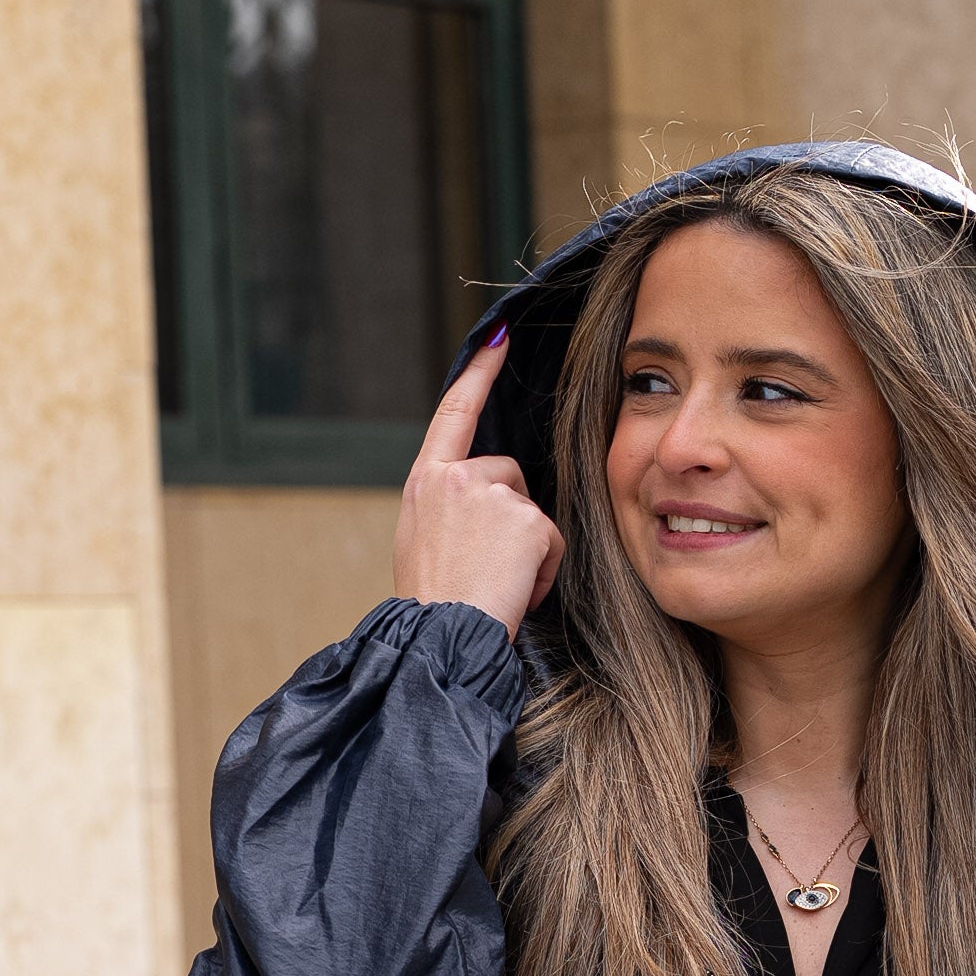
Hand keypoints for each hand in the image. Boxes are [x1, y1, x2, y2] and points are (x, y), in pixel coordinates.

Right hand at [394, 332, 564, 635]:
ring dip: (527, 551)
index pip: (455, 413)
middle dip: (512, 519)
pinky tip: (513, 592)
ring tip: (495, 586)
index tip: (497, 337)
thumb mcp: (424, 543)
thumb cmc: (433, 606)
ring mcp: (489, 494)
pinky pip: (552, 541)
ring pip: (533, 512)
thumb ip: (451, 509)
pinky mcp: (524, 519)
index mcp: (424, 482)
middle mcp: (454, 477)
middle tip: (484, 570)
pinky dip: (542, 572)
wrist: (438, 639)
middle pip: (509, 476)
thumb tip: (488, 505)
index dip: (478, 373)